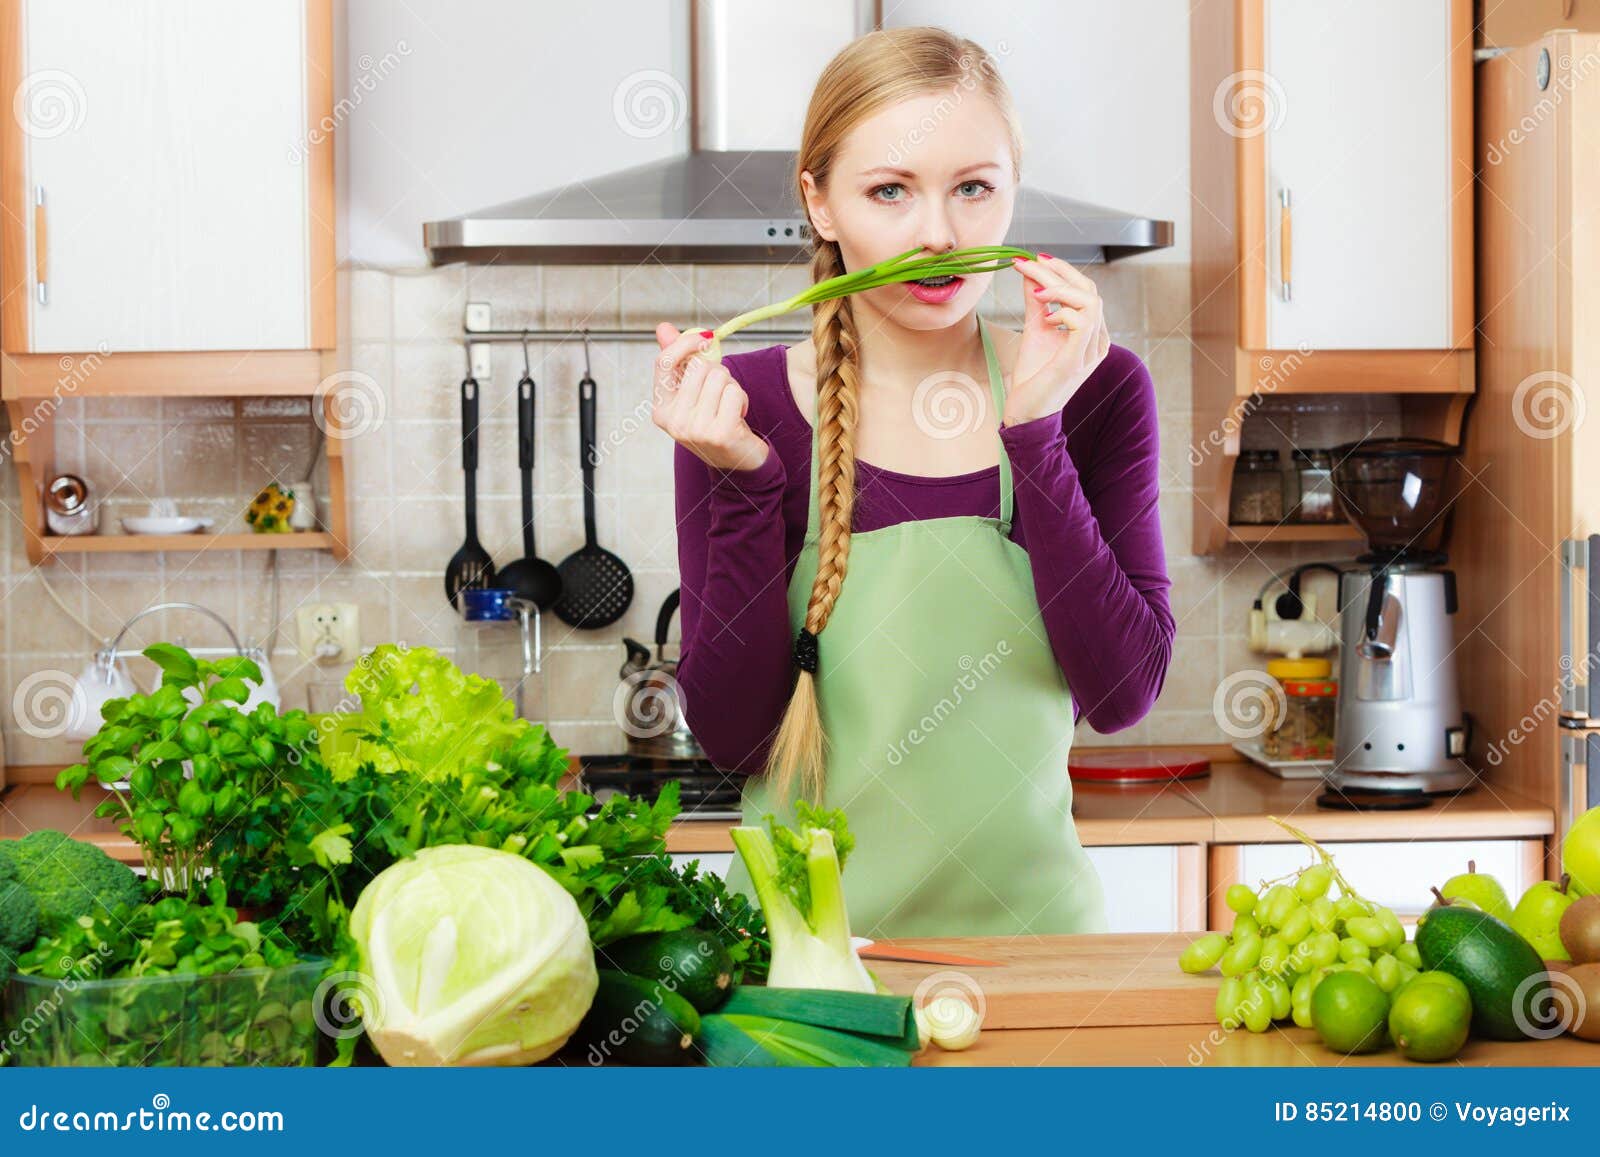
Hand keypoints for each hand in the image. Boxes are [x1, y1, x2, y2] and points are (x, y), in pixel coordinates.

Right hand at [652, 322, 770, 471]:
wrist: (737, 462)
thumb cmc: (714, 421)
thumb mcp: (692, 394)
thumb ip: (678, 362)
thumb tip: (663, 328)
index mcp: (661, 410)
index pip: (664, 362)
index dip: (685, 343)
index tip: (704, 339)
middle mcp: (674, 422)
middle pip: (699, 367)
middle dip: (717, 372)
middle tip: (720, 394)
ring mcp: (695, 430)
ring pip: (720, 377)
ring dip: (731, 386)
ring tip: (728, 406)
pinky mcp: (720, 434)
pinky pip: (735, 392)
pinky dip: (742, 399)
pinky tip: (738, 416)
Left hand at [1002, 253, 1111, 425]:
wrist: (1026, 412)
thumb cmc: (1033, 375)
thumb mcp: (1035, 328)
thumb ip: (1037, 301)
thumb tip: (1031, 270)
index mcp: (1092, 333)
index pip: (1086, 291)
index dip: (1063, 270)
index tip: (1035, 259)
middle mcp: (1097, 341)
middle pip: (1090, 290)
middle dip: (1059, 272)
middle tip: (1030, 263)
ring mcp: (1090, 352)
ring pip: (1091, 302)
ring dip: (1061, 289)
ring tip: (1036, 292)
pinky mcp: (1076, 361)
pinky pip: (1083, 323)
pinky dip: (1063, 311)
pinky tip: (1046, 317)